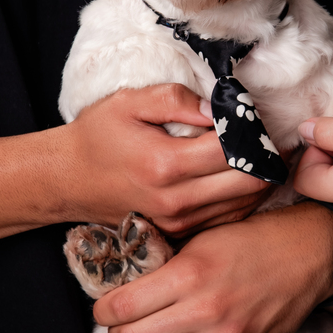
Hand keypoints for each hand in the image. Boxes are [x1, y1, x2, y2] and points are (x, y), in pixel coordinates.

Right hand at [62, 85, 267, 236]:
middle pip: (251, 182)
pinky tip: (236, 175)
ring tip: (253, 154)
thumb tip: (218, 109)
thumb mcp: (128, 102)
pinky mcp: (181, 233)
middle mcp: (176, 200)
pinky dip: (243, 196)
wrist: (67, 181)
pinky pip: (230, 217)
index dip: (251, 130)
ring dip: (258, 177)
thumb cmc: (98, 137)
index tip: (248, 116)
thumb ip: (175, 99)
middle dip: (265, 156)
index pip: (233, 149)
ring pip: (247, 203)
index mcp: (165, 164)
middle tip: (262, 136)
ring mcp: (180, 222)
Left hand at [93, 202, 332, 332]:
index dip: (103, 311)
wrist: (310, 249)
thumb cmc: (255, 236)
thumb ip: (166, 262)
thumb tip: (128, 283)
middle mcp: (205, 308)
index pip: (122, 306)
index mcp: (188, 272)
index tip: (104, 309)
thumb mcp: (203, 236)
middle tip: (117, 331)